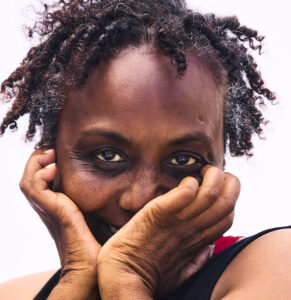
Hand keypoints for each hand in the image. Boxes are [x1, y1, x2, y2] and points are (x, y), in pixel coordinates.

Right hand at [20, 149, 100, 299]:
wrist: (94, 269)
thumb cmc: (102, 243)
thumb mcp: (100, 214)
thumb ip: (102, 200)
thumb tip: (119, 183)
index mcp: (60, 208)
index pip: (44, 182)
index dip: (48, 164)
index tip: (60, 153)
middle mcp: (50, 208)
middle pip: (33, 178)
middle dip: (40, 159)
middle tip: (53, 149)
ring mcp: (48, 210)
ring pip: (28, 181)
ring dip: (37, 163)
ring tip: (52, 154)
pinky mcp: (52, 211)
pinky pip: (34, 188)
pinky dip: (39, 174)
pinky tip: (54, 168)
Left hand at [97, 166, 239, 298]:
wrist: (121, 274)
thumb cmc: (148, 274)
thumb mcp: (180, 272)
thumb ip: (197, 259)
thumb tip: (209, 249)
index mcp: (198, 241)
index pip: (228, 215)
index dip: (229, 195)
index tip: (216, 186)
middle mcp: (193, 229)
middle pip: (226, 202)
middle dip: (228, 181)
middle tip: (211, 172)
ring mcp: (176, 220)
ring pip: (209, 194)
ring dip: (211, 176)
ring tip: (201, 170)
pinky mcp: (157, 212)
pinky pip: (181, 195)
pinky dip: (189, 184)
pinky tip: (187, 181)